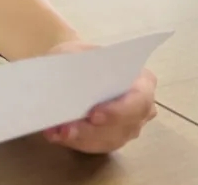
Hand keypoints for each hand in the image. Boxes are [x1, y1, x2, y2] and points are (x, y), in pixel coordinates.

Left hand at [42, 40, 157, 153]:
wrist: (71, 69)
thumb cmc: (81, 59)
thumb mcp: (79, 51)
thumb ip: (81, 62)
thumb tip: (76, 78)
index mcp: (141, 81)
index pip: (139, 99)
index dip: (119, 110)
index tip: (93, 115)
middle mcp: (141, 108)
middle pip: (124, 126)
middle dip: (93, 130)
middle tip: (67, 129)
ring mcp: (127, 127)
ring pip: (107, 140)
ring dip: (80, 138)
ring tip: (57, 132)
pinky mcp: (110, 139)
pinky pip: (95, 146)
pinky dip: (74, 142)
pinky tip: (56, 135)